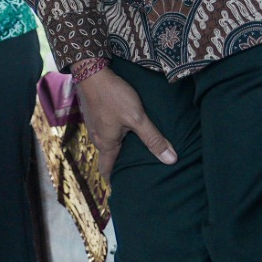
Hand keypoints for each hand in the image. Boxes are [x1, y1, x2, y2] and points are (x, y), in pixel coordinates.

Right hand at [76, 65, 176, 180]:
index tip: (121, 190)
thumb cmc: (114, 96)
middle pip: (107, 156)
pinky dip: (113, 134)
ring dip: (116, 147)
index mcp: (106, 143)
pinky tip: (123, 127)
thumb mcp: (137, 117)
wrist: (91, 72)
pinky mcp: (93, 113)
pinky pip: (103, 129)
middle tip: (133, 171)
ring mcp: (93, 124)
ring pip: (105, 142)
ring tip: (131, 149)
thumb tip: (170, 160)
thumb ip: (153, 138)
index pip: (107, 169)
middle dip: (118, 164)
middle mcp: (97, 137)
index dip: (114, 180)